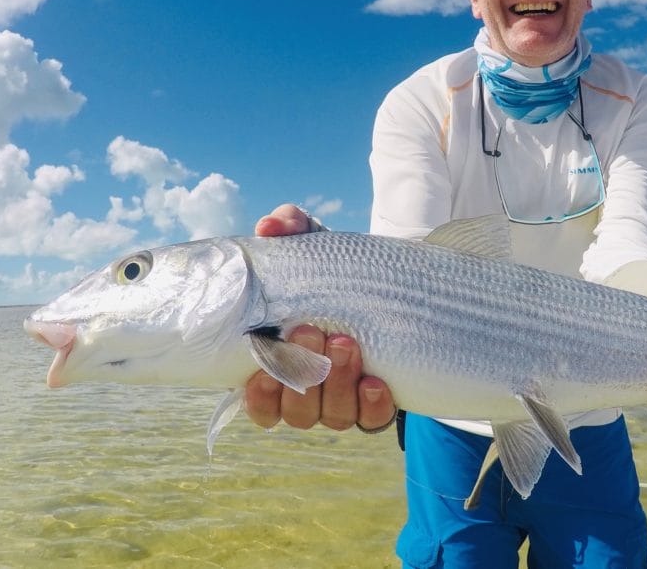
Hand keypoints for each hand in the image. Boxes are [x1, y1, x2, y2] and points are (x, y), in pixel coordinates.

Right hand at [244, 204, 397, 431]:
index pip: (260, 403)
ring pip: (333, 416)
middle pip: (297, 411)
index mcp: (279, 365)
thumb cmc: (332, 266)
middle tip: (311, 332)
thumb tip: (270, 225)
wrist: (386, 277)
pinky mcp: (378, 403)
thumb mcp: (311, 241)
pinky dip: (372, 405)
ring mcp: (344, 400)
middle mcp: (309, 392)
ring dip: (338, 385)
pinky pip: (373, 419)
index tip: (266, 365)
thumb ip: (288, 226)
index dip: (261, 395)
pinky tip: (376, 382)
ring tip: (346, 343)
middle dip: (303, 377)